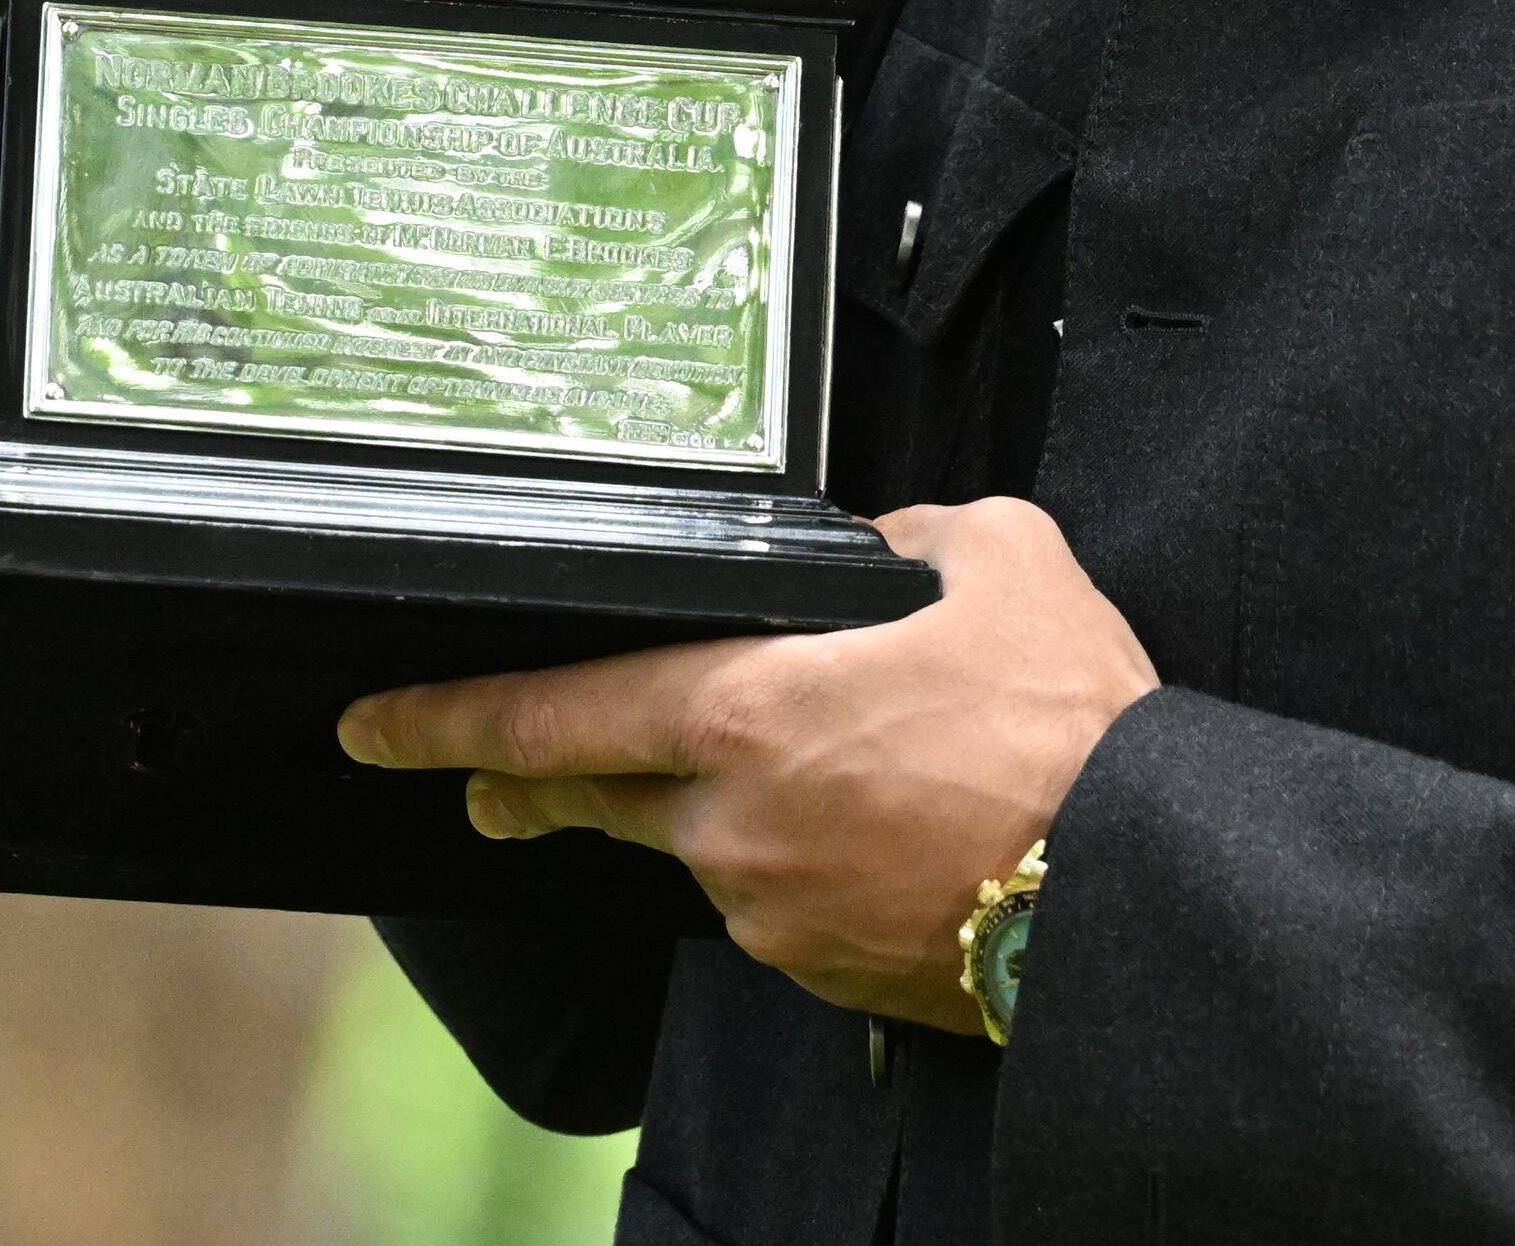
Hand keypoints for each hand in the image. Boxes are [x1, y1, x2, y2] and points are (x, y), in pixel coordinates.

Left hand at [337, 498, 1155, 1030]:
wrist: (1138, 885)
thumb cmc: (1070, 723)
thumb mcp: (996, 557)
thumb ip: (905, 540)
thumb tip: (877, 555)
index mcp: (748, 711)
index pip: (556, 713)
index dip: (447, 719)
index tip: (375, 724)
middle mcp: (734, 825)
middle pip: (589, 798)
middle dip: (521, 783)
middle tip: (486, 779)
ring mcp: (772, 912)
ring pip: (700, 848)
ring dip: (719, 811)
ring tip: (828, 770)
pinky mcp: (826, 974)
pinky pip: (777, 904)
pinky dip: (799, 864)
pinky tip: (874, 832)